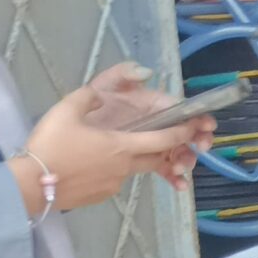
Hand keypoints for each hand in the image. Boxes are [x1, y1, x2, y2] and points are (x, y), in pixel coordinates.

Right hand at [17, 79, 213, 213]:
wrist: (30, 186)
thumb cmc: (51, 146)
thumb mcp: (66, 111)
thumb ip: (87, 98)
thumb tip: (98, 95)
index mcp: (122, 145)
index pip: (164, 139)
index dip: (183, 132)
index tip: (195, 127)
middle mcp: (125, 167)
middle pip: (155, 157)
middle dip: (165, 149)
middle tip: (164, 140)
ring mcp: (114, 185)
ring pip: (131, 169)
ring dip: (130, 160)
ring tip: (105, 151)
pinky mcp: (101, 197)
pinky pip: (112, 181)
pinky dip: (109, 172)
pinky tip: (89, 167)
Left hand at [81, 62, 212, 184]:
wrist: (52, 156)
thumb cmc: (75, 120)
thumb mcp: (98, 88)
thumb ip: (121, 75)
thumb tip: (146, 72)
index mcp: (147, 106)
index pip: (176, 109)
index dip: (194, 116)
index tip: (205, 126)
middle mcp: (150, 125)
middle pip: (181, 132)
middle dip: (196, 140)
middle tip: (200, 148)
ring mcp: (145, 145)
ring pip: (174, 152)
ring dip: (184, 159)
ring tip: (180, 168)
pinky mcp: (138, 163)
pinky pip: (160, 169)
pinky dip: (173, 177)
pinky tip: (179, 185)